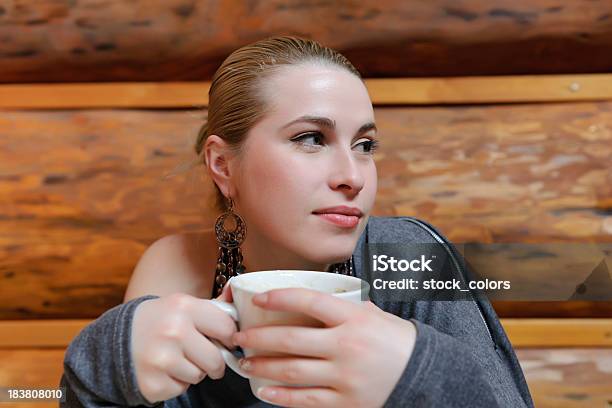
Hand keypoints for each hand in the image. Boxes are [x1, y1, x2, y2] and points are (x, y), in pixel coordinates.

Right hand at [131, 284, 236, 403]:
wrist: (117, 338)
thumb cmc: (160, 320)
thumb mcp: (182, 305)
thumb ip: (213, 308)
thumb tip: (238, 297)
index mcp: (183, 306)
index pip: (227, 328)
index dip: (229, 337)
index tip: (225, 340)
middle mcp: (173, 331)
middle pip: (216, 359)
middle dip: (213, 361)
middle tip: (203, 355)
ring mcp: (161, 359)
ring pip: (199, 376)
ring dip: (194, 371)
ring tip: (176, 358)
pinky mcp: (152, 383)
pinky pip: (181, 389)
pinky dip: (176, 383)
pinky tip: (164, 369)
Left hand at [231, 288, 416, 407]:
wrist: (425, 375)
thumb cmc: (397, 341)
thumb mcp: (374, 315)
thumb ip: (344, 309)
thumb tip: (312, 303)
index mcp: (354, 318)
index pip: (309, 301)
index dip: (279, 297)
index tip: (258, 298)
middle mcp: (346, 346)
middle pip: (291, 339)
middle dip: (258, 338)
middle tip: (239, 337)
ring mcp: (345, 376)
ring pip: (292, 371)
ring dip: (262, 367)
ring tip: (245, 364)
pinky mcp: (346, 402)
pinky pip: (305, 400)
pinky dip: (280, 397)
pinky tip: (264, 391)